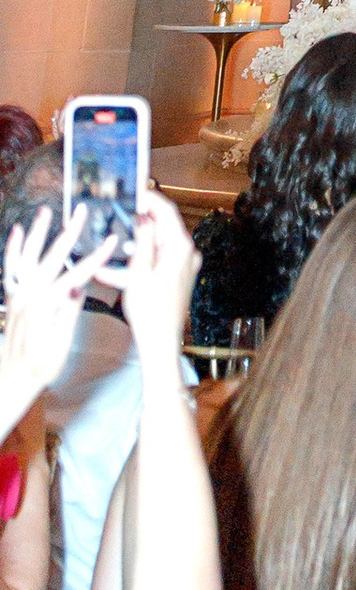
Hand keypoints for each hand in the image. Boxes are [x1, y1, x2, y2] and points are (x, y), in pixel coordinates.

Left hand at [0, 207, 115, 423]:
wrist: (12, 379)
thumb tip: (77, 289)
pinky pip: (11, 268)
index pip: (77, 275)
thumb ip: (68, 314)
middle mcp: (29, 295)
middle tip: (81, 211)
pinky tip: (17, 232)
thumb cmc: (39, 367)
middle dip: (69, 232)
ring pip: (28, 256)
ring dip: (37, 233)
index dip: (96, 257)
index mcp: (46, 306)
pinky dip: (13, 249)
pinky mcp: (12, 297)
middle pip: (52, 257)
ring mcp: (18, 294)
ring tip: (45, 212)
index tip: (111, 241)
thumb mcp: (61, 345)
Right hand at [114, 192, 200, 375]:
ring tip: (116, 246)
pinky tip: (118, 270)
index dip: (150, 199)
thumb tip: (144, 217)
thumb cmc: (149, 310)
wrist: (160, 343)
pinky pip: (159, 262)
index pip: (167, 212)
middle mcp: (188, 253)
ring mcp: (186, 266)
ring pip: (158, 246)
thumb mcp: (138, 271)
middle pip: (164, 228)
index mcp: (180, 247)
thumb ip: (143, 240)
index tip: (135, 192)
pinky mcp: (180, 278)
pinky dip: (141, 262)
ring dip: (137, 245)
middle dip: (141, 223)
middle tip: (122, 216)